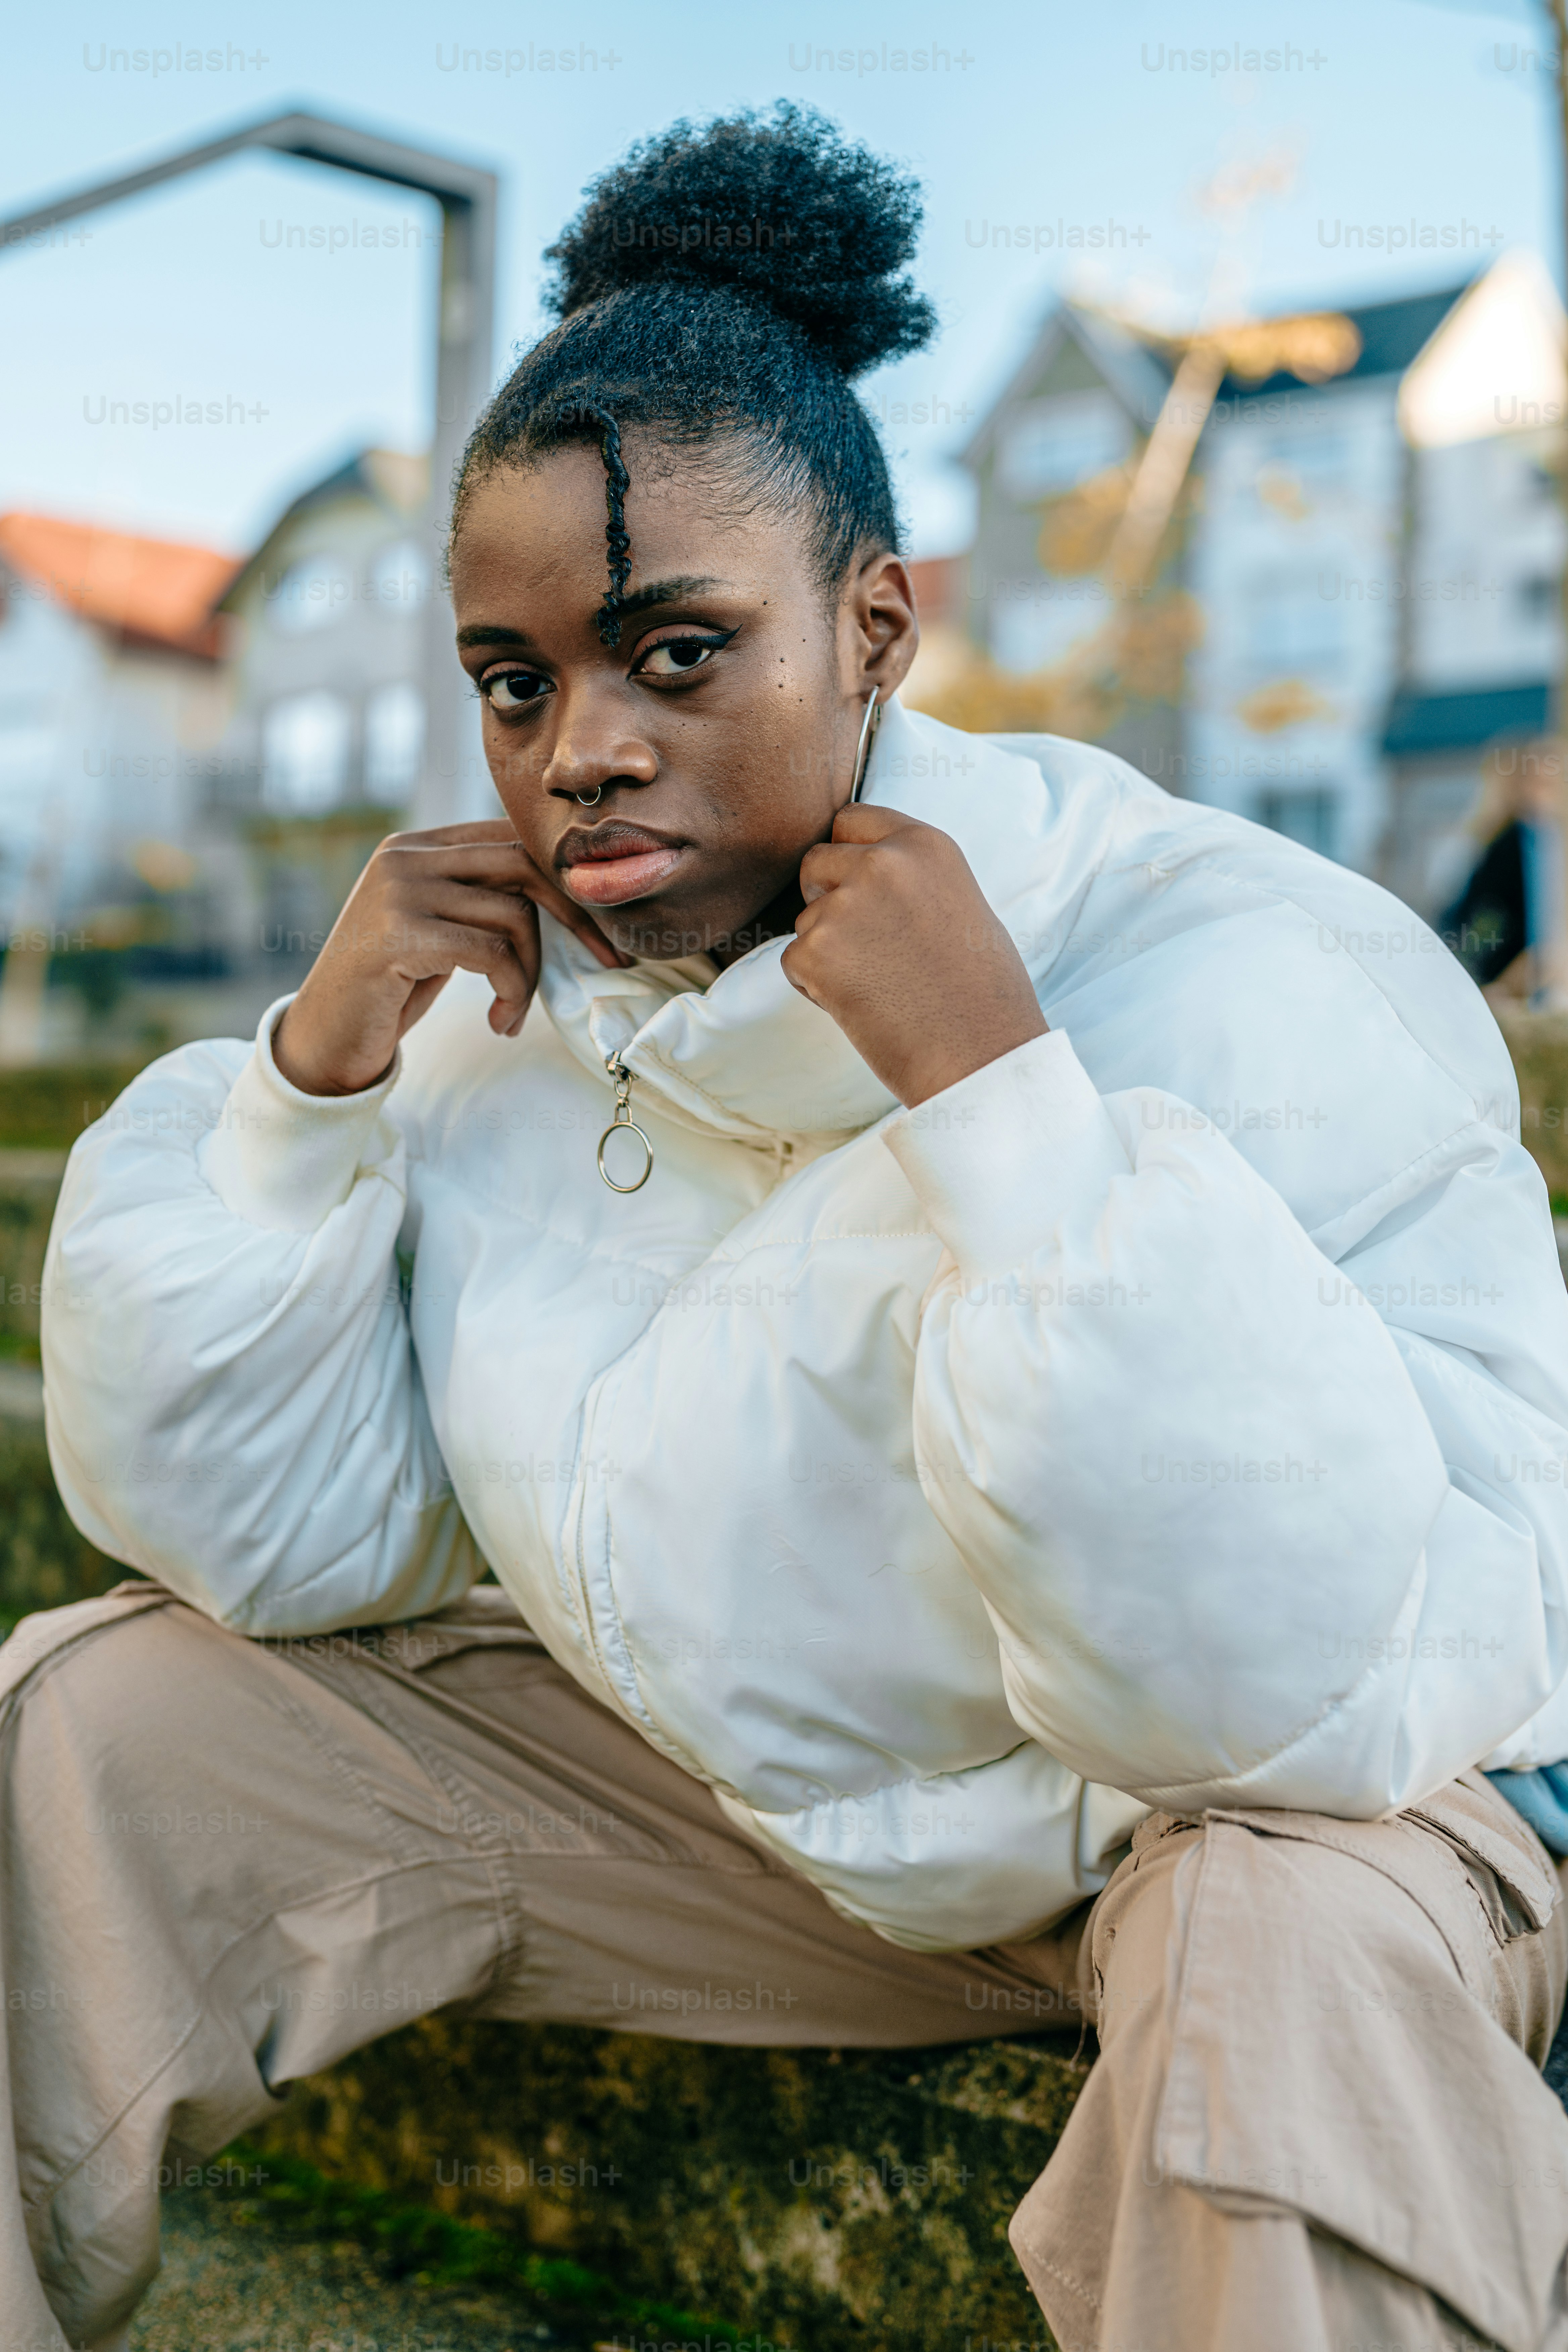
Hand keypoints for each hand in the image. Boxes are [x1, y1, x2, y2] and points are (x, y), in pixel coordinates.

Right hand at [273, 822, 627, 1097]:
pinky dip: (512, 991)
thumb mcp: (440, 928)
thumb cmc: (392, 988)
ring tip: (511, 1011)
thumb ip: (481, 897)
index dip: (568, 882)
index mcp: (418, 846)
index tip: (604, 929)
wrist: (325, 1038)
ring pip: (513, 916)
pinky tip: (498, 1020)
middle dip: (574, 916)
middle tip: (604, 960)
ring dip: (529, 975)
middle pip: (523, 865)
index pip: (513, 840)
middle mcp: (404, 856)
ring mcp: (397, 891)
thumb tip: (565, 889)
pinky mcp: (398, 935)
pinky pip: (491, 953)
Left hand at [782, 807, 1046, 1106]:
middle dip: (826, 896)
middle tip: (865, 944)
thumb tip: (864, 869)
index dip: (848, 854)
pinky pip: (794, 961)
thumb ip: (911, 877)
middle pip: (817, 861)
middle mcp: (882, 863)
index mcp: (924, 844)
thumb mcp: (959, 904)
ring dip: (827, 948)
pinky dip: (816, 986)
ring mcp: (844, 906)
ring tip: (880, 983)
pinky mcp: (815, 952)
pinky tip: (863, 1005)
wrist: (979, 1057)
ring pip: (805, 917)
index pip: (851, 820)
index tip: (858, 884)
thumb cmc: (981, 992)